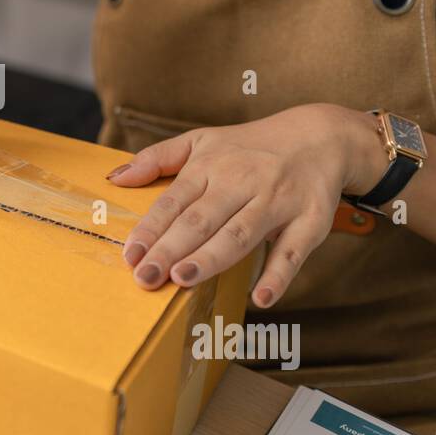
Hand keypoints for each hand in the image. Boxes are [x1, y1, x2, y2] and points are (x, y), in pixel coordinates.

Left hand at [106, 104, 385, 306]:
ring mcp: (277, 201)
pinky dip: (278, 275)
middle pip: (202, 219)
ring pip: (240, 233)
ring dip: (212, 258)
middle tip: (146, 277)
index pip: (174, 200)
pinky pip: (293, 251)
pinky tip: (259, 298)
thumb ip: (157, 159)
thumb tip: (115, 179)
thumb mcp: (202, 141)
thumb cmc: (249, 147)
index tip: (130, 255)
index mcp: (210, 165)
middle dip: (171, 249)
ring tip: (183, 279)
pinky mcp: (311, 219)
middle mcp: (242, 181)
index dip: (151, 228)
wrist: (320, 136)